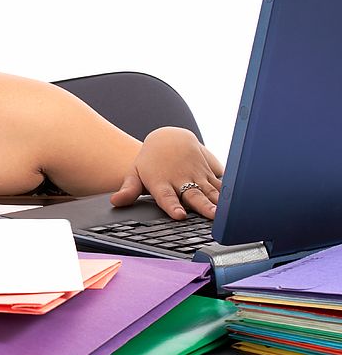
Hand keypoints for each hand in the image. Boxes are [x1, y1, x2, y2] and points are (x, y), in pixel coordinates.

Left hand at [109, 127, 223, 219]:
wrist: (168, 137)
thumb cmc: (150, 161)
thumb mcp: (135, 173)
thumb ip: (128, 189)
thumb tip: (115, 201)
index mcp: (162, 182)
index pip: (167, 197)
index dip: (174, 206)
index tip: (180, 215)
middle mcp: (181, 179)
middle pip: (193, 195)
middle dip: (203, 206)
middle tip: (212, 216)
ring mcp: (196, 174)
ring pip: (209, 190)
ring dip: (218, 201)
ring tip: (226, 213)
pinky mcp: (208, 170)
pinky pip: (220, 181)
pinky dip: (229, 190)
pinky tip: (239, 200)